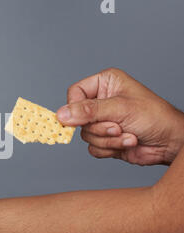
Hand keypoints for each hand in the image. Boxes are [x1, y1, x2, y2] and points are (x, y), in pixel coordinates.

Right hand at [57, 68, 183, 164]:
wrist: (170, 142)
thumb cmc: (154, 117)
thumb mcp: (119, 109)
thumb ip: (88, 111)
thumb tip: (61, 115)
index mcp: (104, 84)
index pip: (75, 93)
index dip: (76, 107)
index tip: (83, 118)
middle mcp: (101, 101)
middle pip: (78, 118)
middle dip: (99, 127)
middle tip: (118, 126)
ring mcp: (102, 121)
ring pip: (85, 135)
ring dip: (107, 139)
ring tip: (127, 134)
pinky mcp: (104, 139)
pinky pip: (92, 148)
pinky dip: (109, 148)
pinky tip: (126, 143)